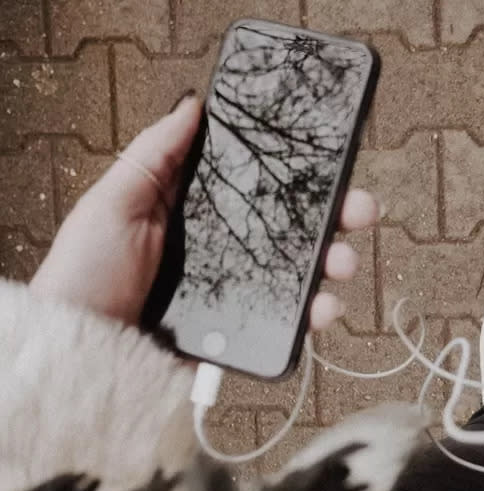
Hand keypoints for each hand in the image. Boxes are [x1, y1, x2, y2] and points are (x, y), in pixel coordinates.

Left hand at [29, 95, 377, 330]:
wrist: (82, 351)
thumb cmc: (86, 275)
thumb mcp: (114, 201)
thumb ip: (156, 154)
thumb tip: (193, 105)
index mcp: (201, 214)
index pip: (262, 187)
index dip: (301, 176)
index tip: (334, 162)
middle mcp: (229, 251)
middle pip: (296, 228)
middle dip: (338, 216)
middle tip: (360, 210)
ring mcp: (240, 292)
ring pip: (305, 273)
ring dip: (336, 263)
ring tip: (343, 262)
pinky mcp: (246, 334)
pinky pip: (292, 321)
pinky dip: (317, 314)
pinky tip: (324, 307)